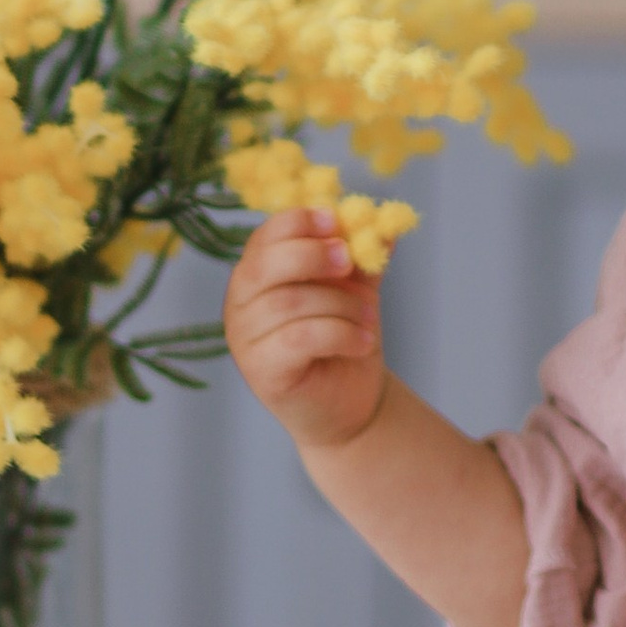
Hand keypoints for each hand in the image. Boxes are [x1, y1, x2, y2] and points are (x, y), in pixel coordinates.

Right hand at [223, 209, 386, 455]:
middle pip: (266, 265)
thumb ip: (364, 257)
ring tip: (368, 318)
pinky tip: (363, 342)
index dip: (298, 222)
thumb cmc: (345, 340)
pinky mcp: (261, 372)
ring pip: (290, 303)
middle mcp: (240, 304)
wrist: (352, 405)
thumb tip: (386, 222)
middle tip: (349, 261)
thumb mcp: (356, 289)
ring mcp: (245, 340)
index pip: (264, 237)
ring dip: (339, 304)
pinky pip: (299, 339)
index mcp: (256, 274)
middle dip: (312, 255)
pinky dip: (340, 334)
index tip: (335, 221)